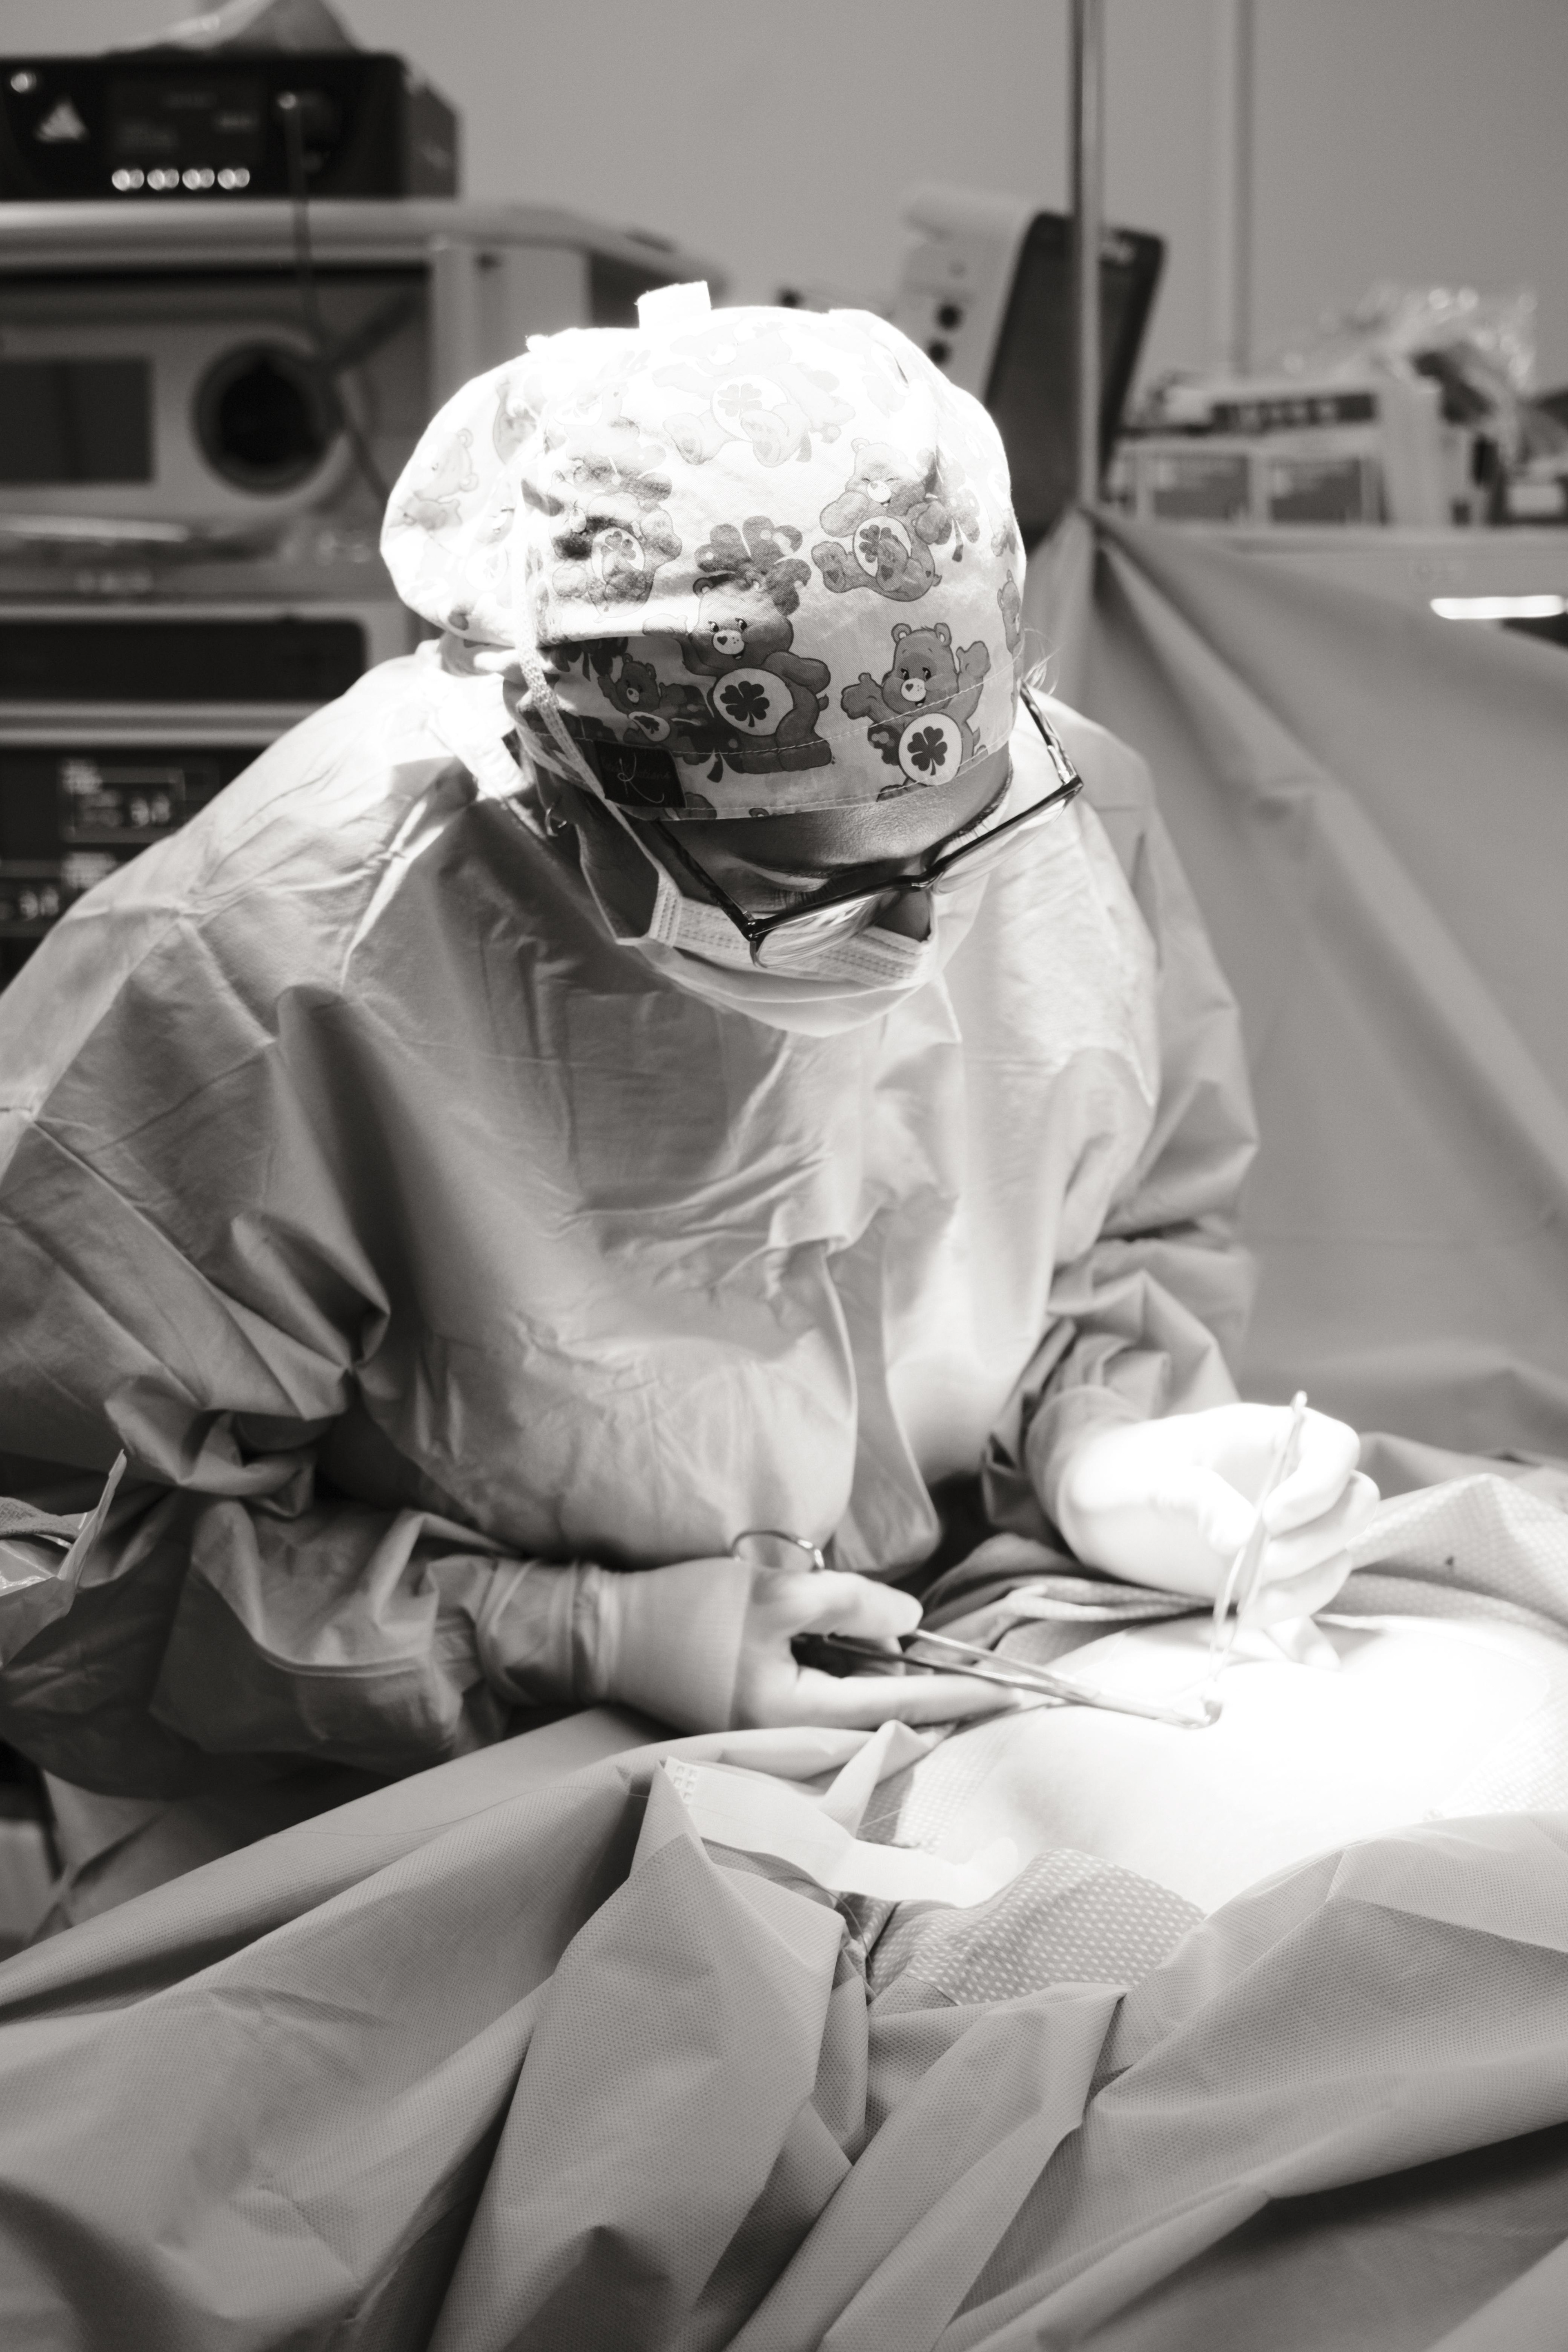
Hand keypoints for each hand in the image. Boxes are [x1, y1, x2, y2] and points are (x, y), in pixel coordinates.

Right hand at [595, 1556, 1016, 1732]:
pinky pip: (821, 1703)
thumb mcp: (776, 1595)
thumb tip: (912, 1626)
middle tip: (963, 1664)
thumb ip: (851, 1606)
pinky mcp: (752, 1719)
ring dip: (878, 1678)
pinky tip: (853, 1653)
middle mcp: (785, 1742)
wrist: (601, 1630)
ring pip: (851, 1709)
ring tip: (892, 1643)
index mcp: (793, 1716)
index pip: (897, 1704)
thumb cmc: (686, 1610)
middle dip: (920, 1686)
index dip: (957, 1694)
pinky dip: (846, 1678)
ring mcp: (767, 1737)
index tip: (1011, 1694)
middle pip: (878, 1715)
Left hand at [1054, 1404, 1378, 1626]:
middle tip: (1260, 1564)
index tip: (1274, 1519)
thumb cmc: (1119, 1473)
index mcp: (1264, 1439)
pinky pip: (1302, 1609)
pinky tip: (1317, 1664)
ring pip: (1333, 1558)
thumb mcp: (1151, 1477)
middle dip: (1317, 1543)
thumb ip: (1201, 1498)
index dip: (1323, 1483)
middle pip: (1352, 1506)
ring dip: (1307, 1587)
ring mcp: (1278, 1536)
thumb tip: (1247, 1539)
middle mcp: (1285, 1485)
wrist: (1091, 1502)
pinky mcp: (1260, 1581)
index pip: (1336, 1447)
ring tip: (1249, 1604)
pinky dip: (1309, 1636)